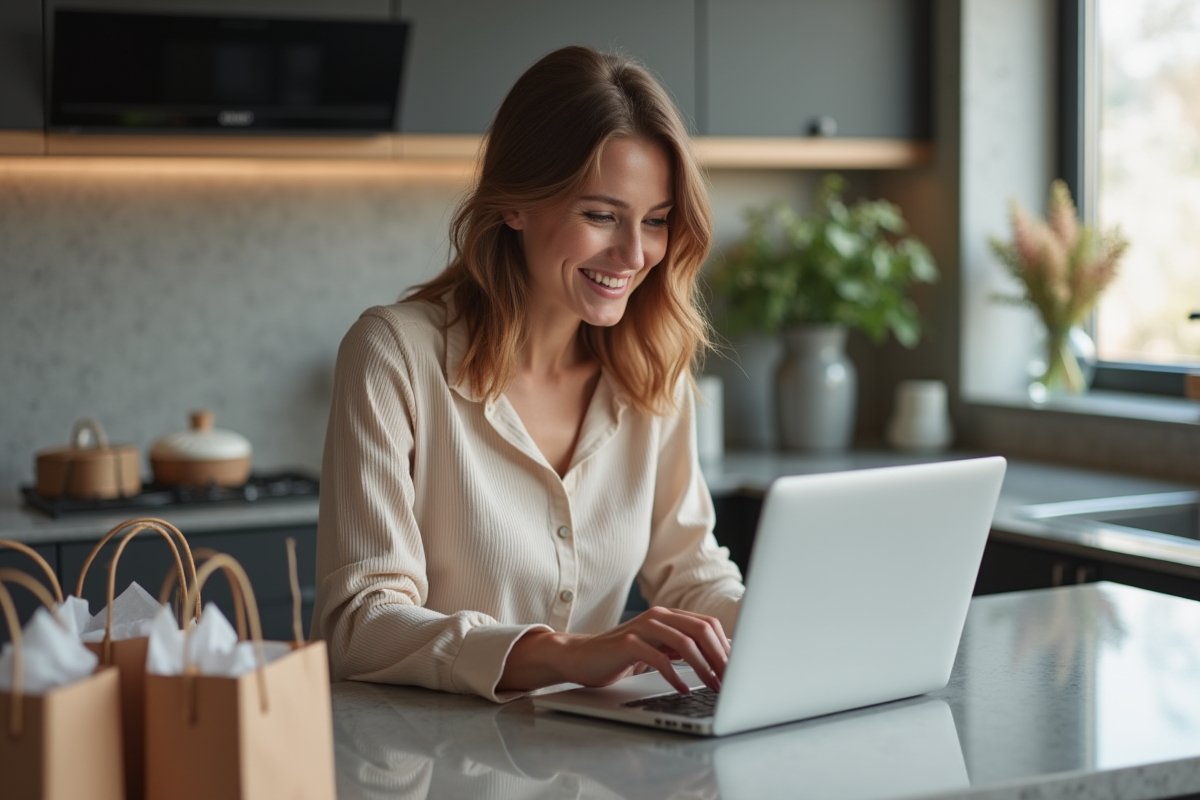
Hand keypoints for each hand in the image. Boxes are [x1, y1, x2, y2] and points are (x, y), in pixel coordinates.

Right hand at [497, 607, 729, 694]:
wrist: (581, 656)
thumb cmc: (622, 656)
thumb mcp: (658, 649)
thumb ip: (683, 648)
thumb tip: (721, 659)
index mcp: (669, 616)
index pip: (708, 624)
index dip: (726, 647)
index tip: (737, 671)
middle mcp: (658, 616)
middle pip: (701, 630)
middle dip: (721, 657)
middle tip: (730, 681)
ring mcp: (642, 628)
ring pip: (684, 641)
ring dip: (703, 667)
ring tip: (712, 686)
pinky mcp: (627, 644)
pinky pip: (659, 657)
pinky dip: (675, 675)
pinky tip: (682, 689)